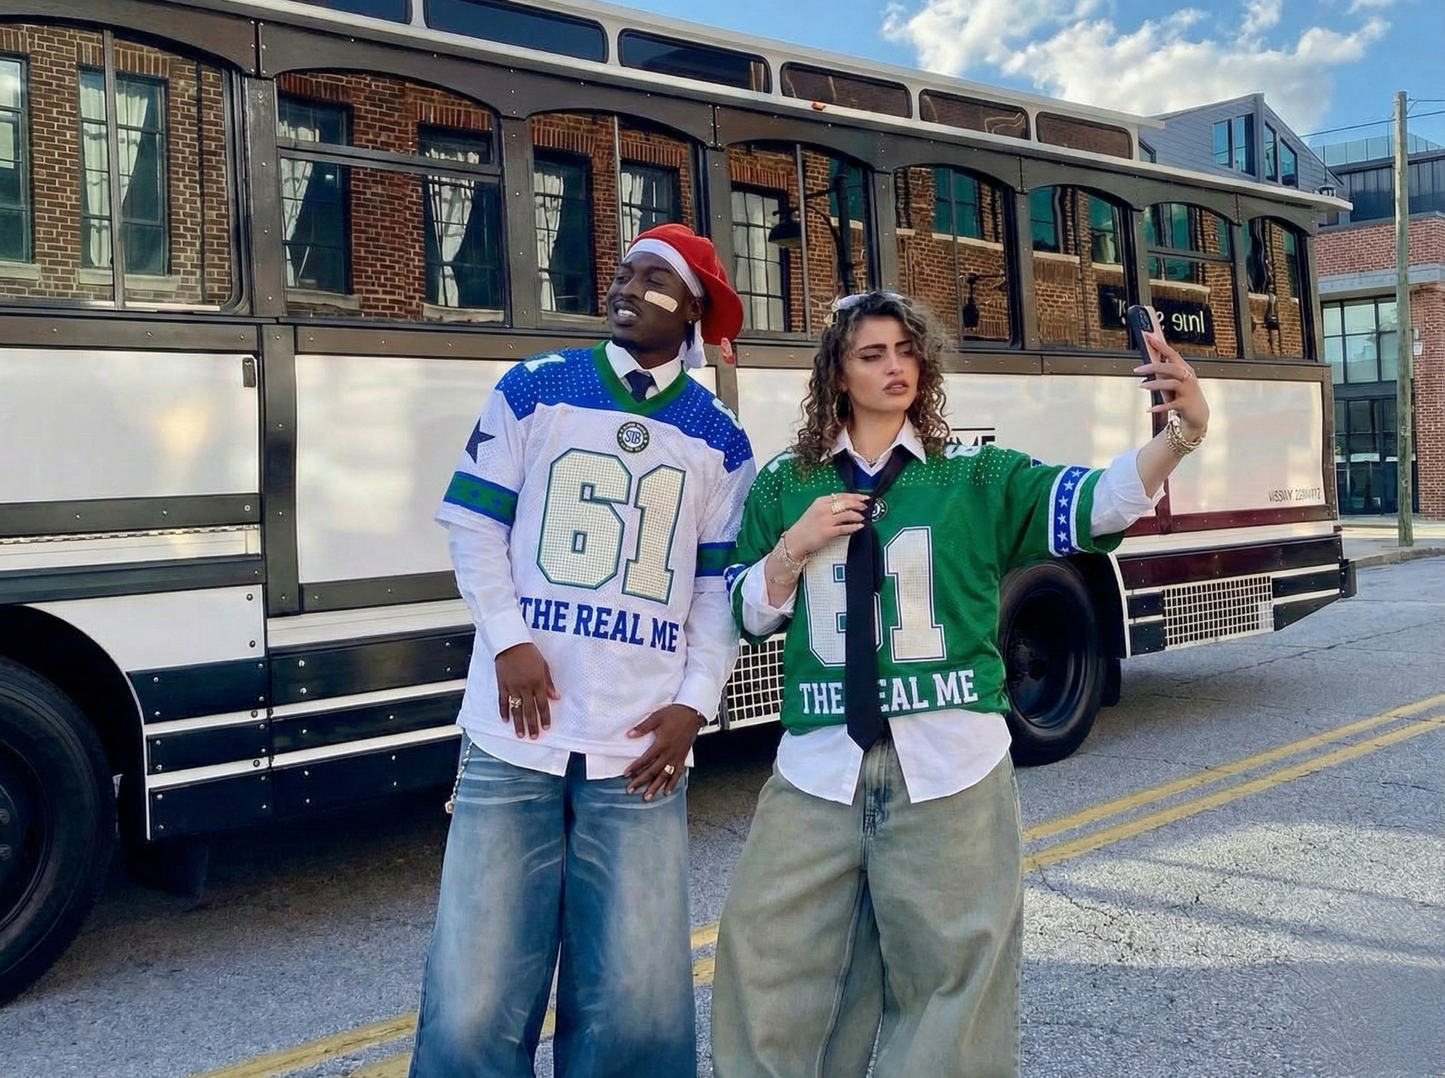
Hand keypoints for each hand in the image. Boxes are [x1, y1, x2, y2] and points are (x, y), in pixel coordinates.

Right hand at [495, 642, 560, 739]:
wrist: (511, 644)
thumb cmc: (529, 653)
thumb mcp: (544, 666)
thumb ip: (549, 683)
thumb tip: (556, 697)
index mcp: (537, 682)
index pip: (542, 704)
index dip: (544, 717)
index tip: (545, 728)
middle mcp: (525, 687)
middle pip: (529, 710)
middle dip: (532, 725)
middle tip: (534, 737)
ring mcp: (512, 687)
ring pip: (516, 709)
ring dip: (518, 723)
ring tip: (520, 734)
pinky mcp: (502, 685)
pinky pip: (503, 701)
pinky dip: (504, 711)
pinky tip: (506, 721)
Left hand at [624, 704, 704, 799]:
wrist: (693, 713)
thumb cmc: (676, 714)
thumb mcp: (656, 717)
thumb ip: (642, 728)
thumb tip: (629, 735)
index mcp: (662, 744)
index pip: (645, 759)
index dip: (635, 767)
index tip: (626, 774)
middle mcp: (669, 753)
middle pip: (653, 771)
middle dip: (641, 781)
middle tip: (631, 790)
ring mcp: (677, 757)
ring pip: (665, 776)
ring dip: (655, 787)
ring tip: (648, 797)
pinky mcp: (683, 757)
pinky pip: (677, 773)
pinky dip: (672, 783)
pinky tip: (667, 791)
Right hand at [784, 492, 871, 558]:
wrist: (796, 539)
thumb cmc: (806, 526)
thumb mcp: (815, 510)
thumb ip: (829, 505)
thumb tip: (847, 504)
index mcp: (821, 501)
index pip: (842, 495)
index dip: (855, 496)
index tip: (864, 497)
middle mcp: (823, 508)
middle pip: (846, 503)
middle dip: (858, 504)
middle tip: (866, 507)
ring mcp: (826, 520)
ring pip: (847, 514)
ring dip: (858, 515)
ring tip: (862, 517)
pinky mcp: (828, 531)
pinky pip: (845, 527)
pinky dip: (854, 526)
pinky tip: (859, 526)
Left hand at [1135, 320, 1209, 438]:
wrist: (1197, 415)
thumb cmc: (1181, 396)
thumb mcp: (1170, 382)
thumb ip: (1161, 372)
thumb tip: (1145, 361)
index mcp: (1183, 369)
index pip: (1171, 353)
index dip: (1159, 344)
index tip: (1147, 336)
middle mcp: (1187, 377)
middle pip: (1171, 367)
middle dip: (1153, 366)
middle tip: (1137, 369)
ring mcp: (1188, 390)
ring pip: (1171, 383)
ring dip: (1154, 385)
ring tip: (1141, 386)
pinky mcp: (1185, 404)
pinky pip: (1171, 404)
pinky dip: (1159, 406)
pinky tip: (1149, 409)